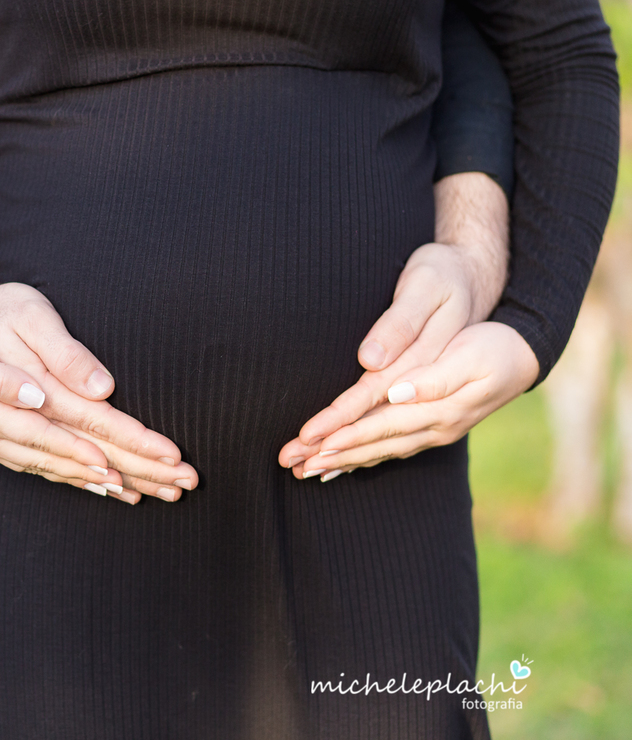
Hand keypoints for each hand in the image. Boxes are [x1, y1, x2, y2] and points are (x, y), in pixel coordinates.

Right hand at [0, 199, 197, 503]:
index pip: (62, 435)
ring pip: (61, 471)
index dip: (99, 451)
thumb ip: (1, 376)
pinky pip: (43, 470)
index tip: (138, 464)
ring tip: (149, 495)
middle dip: (126, 473)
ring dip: (106, 484)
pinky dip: (75, 480)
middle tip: (174, 487)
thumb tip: (36, 396)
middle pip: (72, 461)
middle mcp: (1, 438)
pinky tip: (100, 486)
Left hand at [279, 242, 488, 467]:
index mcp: (439, 406)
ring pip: (380, 451)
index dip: (345, 432)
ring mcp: (435, 432)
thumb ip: (435, 378)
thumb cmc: (493, 345)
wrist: (525, 354)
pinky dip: (363, 459)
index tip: (313, 440)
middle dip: (331, 455)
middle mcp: (434, 427)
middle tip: (291, 462)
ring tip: (304, 471)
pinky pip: (391, 449)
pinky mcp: (432, 427)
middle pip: (374, 444)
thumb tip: (397, 393)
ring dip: (341, 462)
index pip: (381, 423)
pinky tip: (340, 467)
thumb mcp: (469, 352)